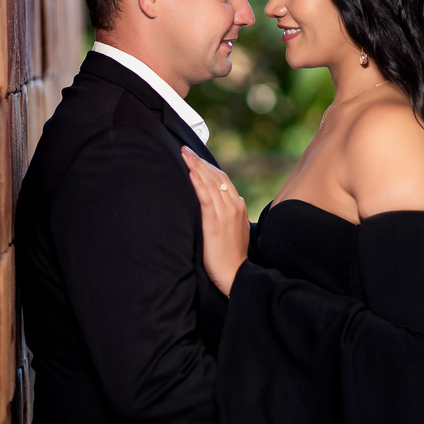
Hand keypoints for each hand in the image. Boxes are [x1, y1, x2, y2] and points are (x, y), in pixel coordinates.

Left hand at [181, 146, 249, 296]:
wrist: (235, 274)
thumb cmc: (232, 256)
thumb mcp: (236, 229)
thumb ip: (230, 214)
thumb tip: (224, 203)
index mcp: (238, 205)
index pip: (222, 179)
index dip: (208, 166)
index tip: (195, 157)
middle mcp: (234, 204)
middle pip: (216, 176)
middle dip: (200, 161)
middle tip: (185, 149)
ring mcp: (226, 212)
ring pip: (210, 183)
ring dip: (196, 167)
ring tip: (184, 155)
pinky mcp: (215, 221)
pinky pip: (205, 197)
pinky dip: (198, 183)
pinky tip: (190, 172)